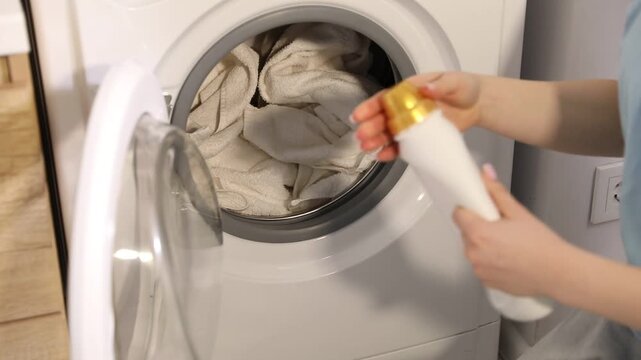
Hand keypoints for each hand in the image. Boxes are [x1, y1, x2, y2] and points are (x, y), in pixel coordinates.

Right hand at [350, 72, 483, 160]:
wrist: (477, 105)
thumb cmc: (463, 88)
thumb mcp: (454, 82)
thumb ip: (441, 85)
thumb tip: (426, 88)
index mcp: (409, 92)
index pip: (386, 98)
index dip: (371, 106)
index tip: (358, 115)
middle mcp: (405, 108)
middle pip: (384, 118)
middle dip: (371, 127)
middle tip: (361, 136)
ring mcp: (411, 125)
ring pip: (389, 134)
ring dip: (377, 141)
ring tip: (366, 148)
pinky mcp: (419, 140)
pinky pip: (402, 147)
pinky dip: (391, 152)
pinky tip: (381, 156)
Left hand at [453, 164, 570, 296]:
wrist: (559, 273)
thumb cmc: (542, 246)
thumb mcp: (519, 213)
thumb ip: (496, 192)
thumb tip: (485, 175)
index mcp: (479, 233)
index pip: (457, 214)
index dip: (468, 209)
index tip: (479, 209)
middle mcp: (474, 254)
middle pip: (466, 232)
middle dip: (479, 227)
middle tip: (502, 227)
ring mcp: (479, 269)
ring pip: (473, 249)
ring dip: (484, 245)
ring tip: (508, 244)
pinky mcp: (486, 281)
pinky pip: (481, 265)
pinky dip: (490, 261)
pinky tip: (509, 258)